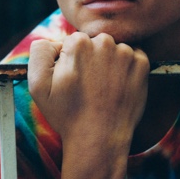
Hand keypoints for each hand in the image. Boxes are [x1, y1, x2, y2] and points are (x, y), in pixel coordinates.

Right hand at [28, 32, 150, 151]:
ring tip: (103, 89)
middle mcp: (104, 42)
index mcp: (78, 42)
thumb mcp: (37, 84)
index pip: (74, 42)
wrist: (99, 138)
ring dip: (110, 63)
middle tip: (88, 86)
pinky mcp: (142, 65)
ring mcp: (126, 53)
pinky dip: (127, 69)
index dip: (71, 61)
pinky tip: (118, 87)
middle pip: (95, 43)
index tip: (74, 80)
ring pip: (115, 50)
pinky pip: (133, 58)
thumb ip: (39, 51)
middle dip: (91, 59)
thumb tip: (54, 40)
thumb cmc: (67, 114)